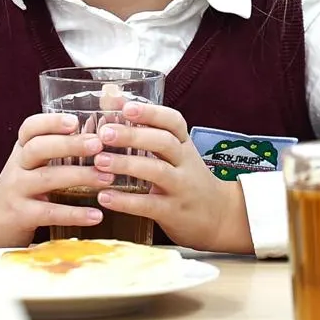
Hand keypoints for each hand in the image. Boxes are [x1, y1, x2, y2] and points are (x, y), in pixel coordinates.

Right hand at [0, 113, 118, 248]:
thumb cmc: (17, 191)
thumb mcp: (27, 167)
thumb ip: (52, 154)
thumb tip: (95, 137)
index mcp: (21, 152)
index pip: (30, 128)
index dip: (51, 122)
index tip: (75, 121)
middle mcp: (16, 167)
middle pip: (38, 148)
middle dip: (69, 144)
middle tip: (98, 144)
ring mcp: (16, 191)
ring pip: (46, 178)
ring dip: (79, 176)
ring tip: (107, 177)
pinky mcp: (20, 215)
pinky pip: (49, 212)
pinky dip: (74, 213)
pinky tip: (96, 215)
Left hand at [92, 103, 252, 253]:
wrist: (219, 216)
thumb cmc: (186, 179)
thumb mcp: (175, 155)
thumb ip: (146, 132)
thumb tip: (110, 102)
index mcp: (184, 145)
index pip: (173, 121)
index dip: (150, 112)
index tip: (126, 107)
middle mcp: (185, 163)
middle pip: (164, 142)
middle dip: (133, 135)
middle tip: (105, 133)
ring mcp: (181, 188)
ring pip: (157, 171)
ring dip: (127, 164)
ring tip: (99, 161)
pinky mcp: (173, 212)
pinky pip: (149, 205)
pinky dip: (125, 201)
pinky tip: (104, 196)